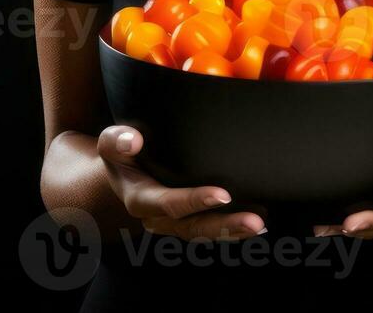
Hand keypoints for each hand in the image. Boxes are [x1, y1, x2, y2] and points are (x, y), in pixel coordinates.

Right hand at [99, 125, 266, 240]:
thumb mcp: (111, 145)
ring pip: (205, 233)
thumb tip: (133, 140)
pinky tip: (259, 216)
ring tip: (261, 224)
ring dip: (234, 231)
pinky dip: (234, 226)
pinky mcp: (189, 220)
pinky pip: (212, 228)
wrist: (122, 174)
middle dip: (225, 226)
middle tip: (256, 222)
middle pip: (193, 228)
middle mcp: (158, 219)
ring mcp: (174, 224)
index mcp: (140, 199)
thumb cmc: (121, 154)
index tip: (223, 195)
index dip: (195, 201)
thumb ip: (117, 141)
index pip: (169, 204)